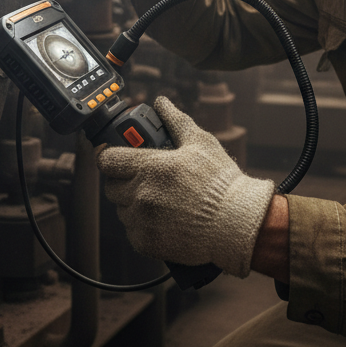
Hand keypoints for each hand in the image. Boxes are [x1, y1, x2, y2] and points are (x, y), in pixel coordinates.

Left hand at [97, 97, 275, 277]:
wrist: (238, 223)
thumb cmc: (221, 182)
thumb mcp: (200, 142)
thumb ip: (175, 120)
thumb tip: (161, 103)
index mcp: (151, 168)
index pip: (108, 160)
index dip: (109, 155)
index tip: (114, 156)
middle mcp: (141, 195)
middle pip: (111, 186)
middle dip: (121, 180)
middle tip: (140, 178)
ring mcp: (143, 221)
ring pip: (121, 209)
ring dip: (132, 203)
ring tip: (158, 199)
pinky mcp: (147, 243)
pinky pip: (132, 230)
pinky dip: (141, 225)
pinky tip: (162, 218)